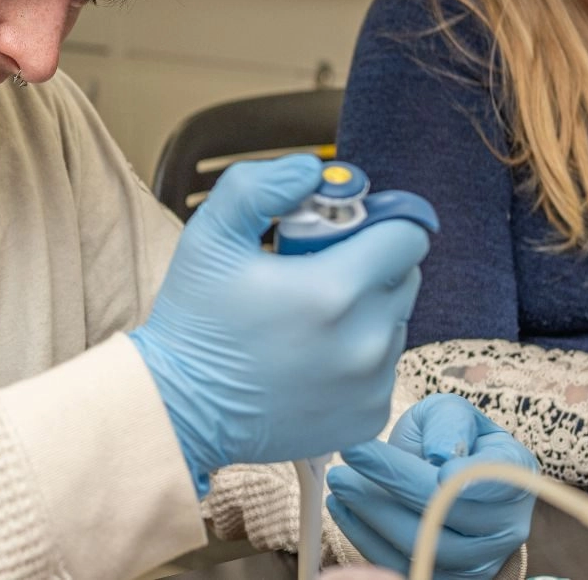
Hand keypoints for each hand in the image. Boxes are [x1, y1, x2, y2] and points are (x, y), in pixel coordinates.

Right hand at [129, 155, 434, 496]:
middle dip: (370, 264)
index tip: (343, 230)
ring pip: (394, 322)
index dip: (378, 223)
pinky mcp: (368, 418)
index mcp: (336, 290)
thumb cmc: (195, 321)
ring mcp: (370, 386)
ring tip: (307, 319)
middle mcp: (365, 342)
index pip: (407, 237)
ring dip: (365, 311)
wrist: (180, 410)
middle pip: (404, 277)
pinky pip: (383, 368)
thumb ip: (261, 185)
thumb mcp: (211, 235)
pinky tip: (311, 358)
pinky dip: (358, 357)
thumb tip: (311, 170)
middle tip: (315, 271)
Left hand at [326, 394, 535, 578]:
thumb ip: (448, 424)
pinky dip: (368, 540)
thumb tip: (440, 456)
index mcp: (515, 473)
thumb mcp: (449, 413)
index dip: (472, 477)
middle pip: (449, 511)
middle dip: (393, 483)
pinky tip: (343, 510)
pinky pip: (406, 567)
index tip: (434, 460)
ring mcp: (481, 559)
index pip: (498, 478)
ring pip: (425, 545)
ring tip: (340, 483)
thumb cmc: (448, 438)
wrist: (443, 476)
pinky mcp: (450, 579)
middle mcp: (507, 524)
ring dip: (373, 514)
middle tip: (349, 457)